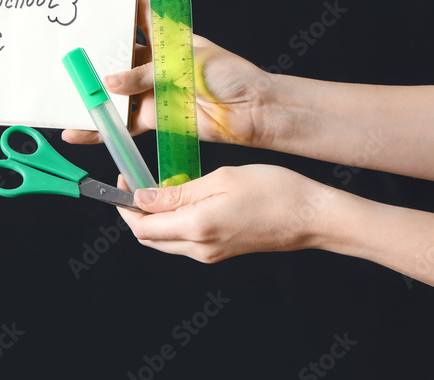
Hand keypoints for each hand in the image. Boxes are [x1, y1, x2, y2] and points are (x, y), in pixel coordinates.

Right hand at [62, 0, 280, 148]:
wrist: (249, 111)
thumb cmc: (229, 76)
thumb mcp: (185, 64)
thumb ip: (146, 74)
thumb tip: (112, 82)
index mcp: (167, 40)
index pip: (140, 15)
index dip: (121, 5)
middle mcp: (155, 64)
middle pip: (119, 56)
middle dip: (95, 54)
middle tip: (68, 52)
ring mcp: (152, 91)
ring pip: (115, 91)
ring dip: (93, 93)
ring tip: (66, 92)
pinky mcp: (153, 117)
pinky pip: (123, 123)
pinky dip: (103, 128)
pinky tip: (81, 130)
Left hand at [114, 167, 338, 262]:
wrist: (311, 216)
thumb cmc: (274, 191)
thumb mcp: (220, 179)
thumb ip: (177, 192)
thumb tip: (142, 198)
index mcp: (197, 228)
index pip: (142, 226)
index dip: (124, 206)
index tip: (122, 181)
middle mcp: (200, 248)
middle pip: (149, 237)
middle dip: (134, 213)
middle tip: (133, 182)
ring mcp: (210, 254)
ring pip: (165, 241)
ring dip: (152, 218)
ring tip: (156, 188)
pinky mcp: (220, 252)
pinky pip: (183, 241)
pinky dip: (172, 223)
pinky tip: (180, 200)